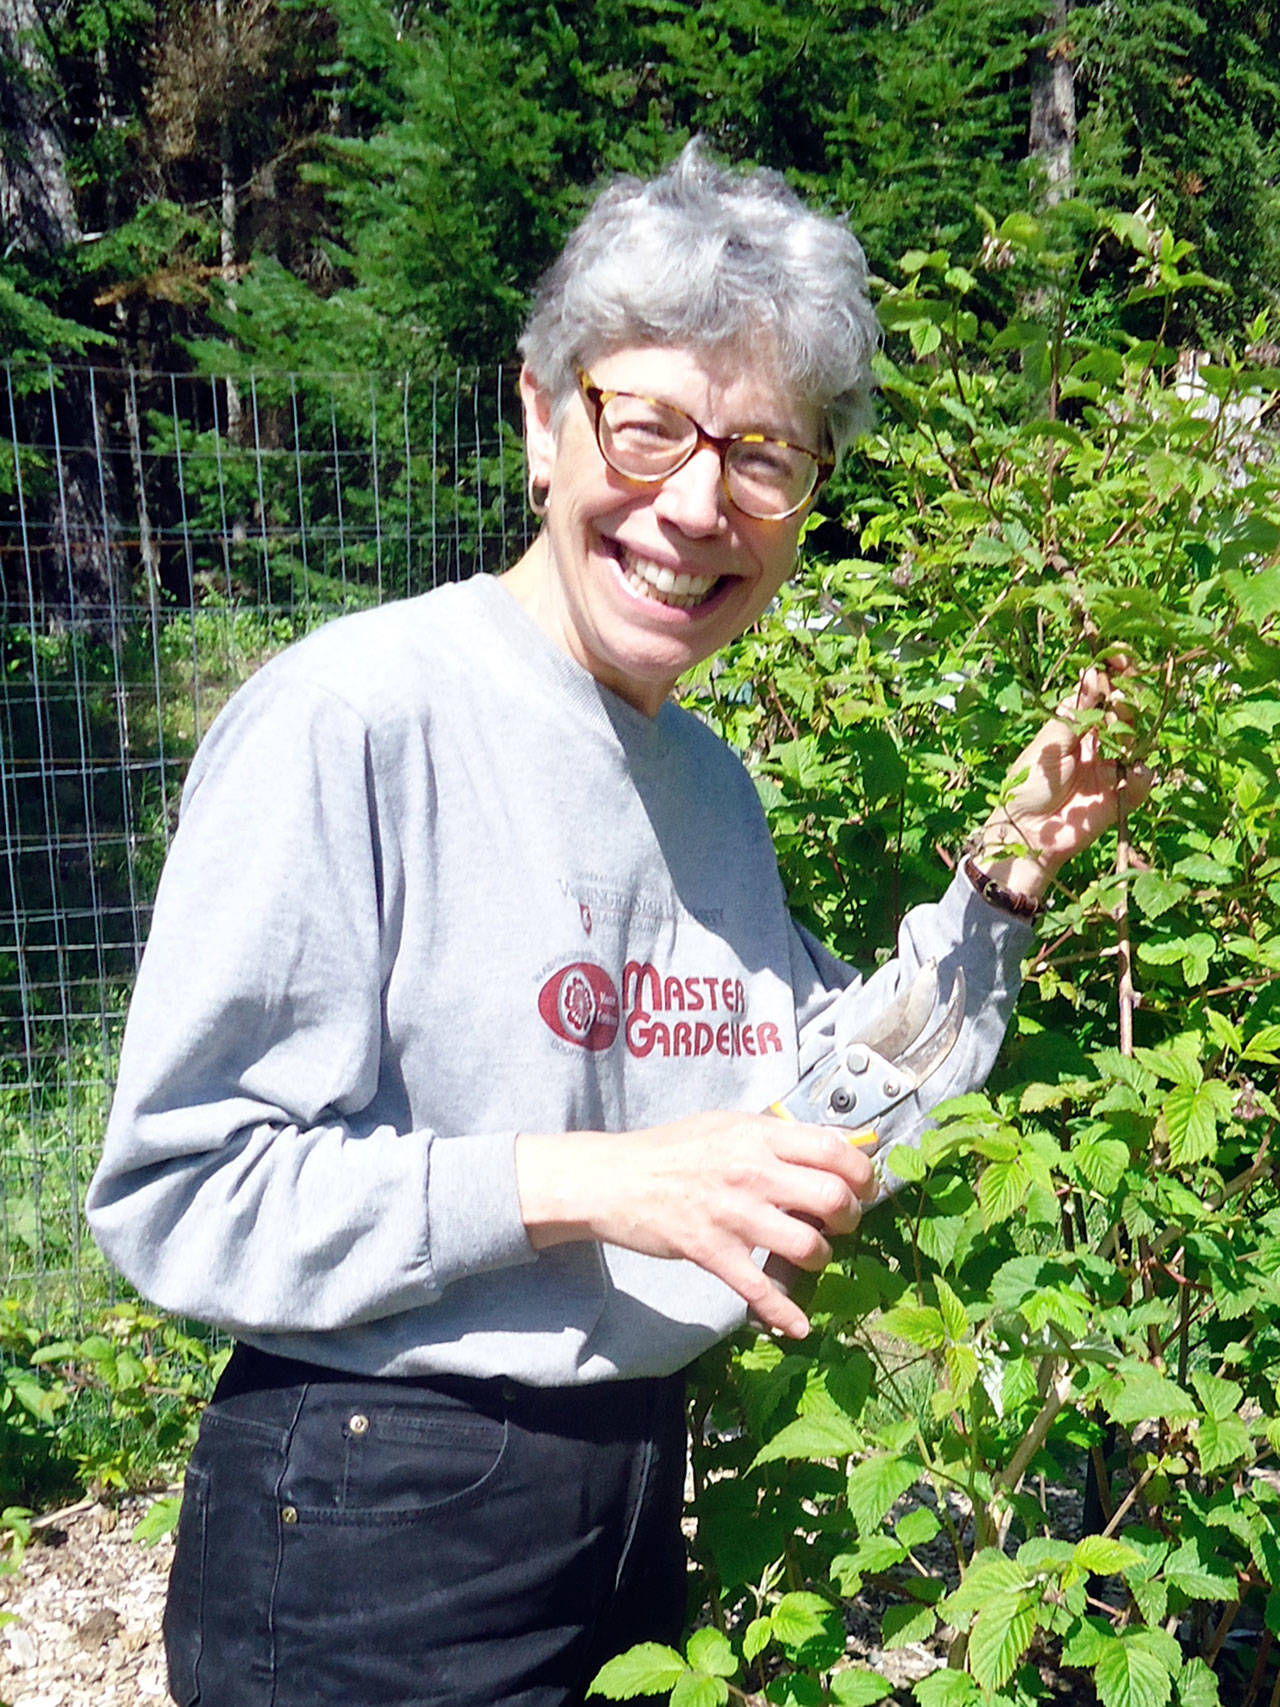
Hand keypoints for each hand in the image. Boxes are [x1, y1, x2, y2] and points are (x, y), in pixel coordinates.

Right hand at [514, 1112, 878, 1338]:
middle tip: (841, 1223)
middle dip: (850, 1217)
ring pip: (807, 1246)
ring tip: (810, 1255)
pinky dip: (784, 1314)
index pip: (834, 1148)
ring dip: (820, 1258)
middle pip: (832, 1197)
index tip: (864, 1187)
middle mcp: (751, 1171)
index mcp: (758, 1135)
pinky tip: (797, 1327)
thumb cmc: (671, 1149)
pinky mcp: (711, 1250)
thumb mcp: (726, 1125)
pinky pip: (759, 1290)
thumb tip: (830, 1145)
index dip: (862, 1172)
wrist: (615, 1178)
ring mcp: (733, 1214)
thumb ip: (774, 1136)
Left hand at [970, 661, 1152, 900]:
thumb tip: (1091, 673)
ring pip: (1137, 740)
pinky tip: (1132, 769)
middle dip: (1126, 699)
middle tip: (1119, 696)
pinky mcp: (1121, 796)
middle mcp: (1097, 743)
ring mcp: (1111, 768)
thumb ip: (1075, 714)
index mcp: (1076, 726)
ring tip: (1120, 727)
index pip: (1102, 693)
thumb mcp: (1048, 743)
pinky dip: (1141, 773)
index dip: (1114, 674)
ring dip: (1132, 730)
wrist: (1027, 832)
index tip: (1122, 657)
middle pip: (1125, 713)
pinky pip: (1142, 779)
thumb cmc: (1028, 784)